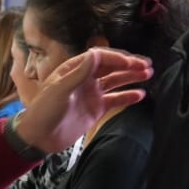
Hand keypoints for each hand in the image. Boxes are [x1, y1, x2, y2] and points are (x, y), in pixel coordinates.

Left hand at [14, 48, 151, 152]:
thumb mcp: (60, 89)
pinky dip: (128, 97)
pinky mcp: (96, 109)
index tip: (131, 63)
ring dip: (131, 77)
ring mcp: (92, 93)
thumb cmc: (44, 110)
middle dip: (129, 65)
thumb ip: (80, 72)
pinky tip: (140, 95)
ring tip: (149, 74)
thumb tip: (96, 52)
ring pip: (115, 81)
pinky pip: (115, 100)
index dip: (117, 58)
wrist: (39, 137)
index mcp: (74, 69)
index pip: (100, 58)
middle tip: (147, 65)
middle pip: (111, 67)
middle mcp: (85, 78)